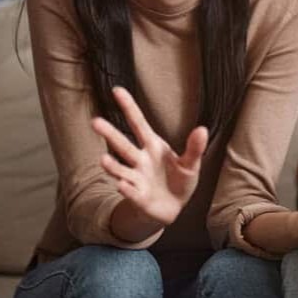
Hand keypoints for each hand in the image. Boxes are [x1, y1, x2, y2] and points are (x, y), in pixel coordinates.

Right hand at [93, 86, 205, 225]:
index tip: (117, 89)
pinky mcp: (138, 197)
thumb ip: (195, 148)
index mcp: (153, 147)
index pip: (139, 123)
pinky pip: (131, 192)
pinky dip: (127, 189)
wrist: (173, 207)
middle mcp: (140, 160)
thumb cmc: (180, 180)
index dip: (129, 107)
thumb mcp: (191, 163)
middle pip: (123, 145)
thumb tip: (202, 129)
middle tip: (95, 122)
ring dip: (112, 166)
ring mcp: (136, 178)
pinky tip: (122, 185)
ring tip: (103, 160)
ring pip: (121, 170)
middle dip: (110, 134)